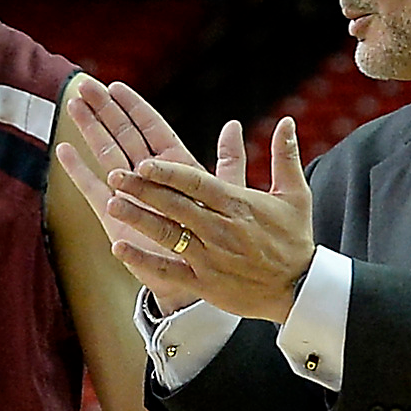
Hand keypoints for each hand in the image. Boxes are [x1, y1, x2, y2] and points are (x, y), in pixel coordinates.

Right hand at [54, 77, 210, 313]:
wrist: (196, 279)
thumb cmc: (215, 240)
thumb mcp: (227, 197)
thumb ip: (230, 162)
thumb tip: (233, 125)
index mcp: (176, 166)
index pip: (151, 128)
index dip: (133, 107)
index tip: (116, 86)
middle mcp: (149, 177)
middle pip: (123, 135)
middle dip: (104, 109)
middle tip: (84, 85)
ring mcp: (129, 194)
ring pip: (106, 154)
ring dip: (89, 129)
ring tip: (72, 104)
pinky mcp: (113, 215)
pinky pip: (93, 188)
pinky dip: (79, 170)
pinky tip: (64, 150)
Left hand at [104, 115, 315, 324]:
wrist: (299, 289)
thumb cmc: (294, 239)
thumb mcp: (295, 194)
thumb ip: (285, 156)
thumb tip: (287, 120)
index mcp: (238, 205)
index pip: (197, 183)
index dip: (169, 172)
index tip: (144, 162)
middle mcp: (220, 229)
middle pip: (175, 206)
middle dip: (143, 190)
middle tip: (115, 175)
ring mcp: (210, 257)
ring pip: (167, 235)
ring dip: (138, 219)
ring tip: (110, 204)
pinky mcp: (204, 283)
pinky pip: (168, 271)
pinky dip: (143, 260)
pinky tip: (118, 248)